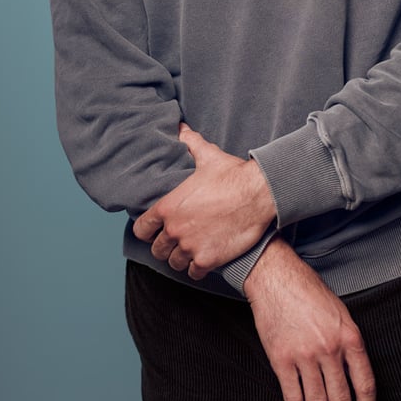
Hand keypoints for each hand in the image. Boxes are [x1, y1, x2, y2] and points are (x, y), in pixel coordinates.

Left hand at [132, 124, 276, 277]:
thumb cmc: (232, 175)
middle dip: (165, 245)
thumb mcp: (208, 155)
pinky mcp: (208, 260)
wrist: (258, 194)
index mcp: (169, 206)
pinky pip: (193, 273)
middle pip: (157, 249)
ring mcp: (191, 247)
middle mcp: (175, 229)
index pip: (142, 228)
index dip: (146, 229)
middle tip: (175, 240)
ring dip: (180, 257)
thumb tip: (180, 127)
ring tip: (189, 250)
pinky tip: (203, 259)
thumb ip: (190, 143)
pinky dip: (196, 269)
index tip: (153, 229)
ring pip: (174, 263)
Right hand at [244, 238, 375, 400]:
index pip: (365, 382)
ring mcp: (304, 355)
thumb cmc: (307, 289)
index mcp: (348, 335)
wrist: (276, 276)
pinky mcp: (281, 359)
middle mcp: (329, 348)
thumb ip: (347, 342)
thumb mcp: (339, 311)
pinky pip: (293, 397)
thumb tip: (352, 373)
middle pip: (340, 398)